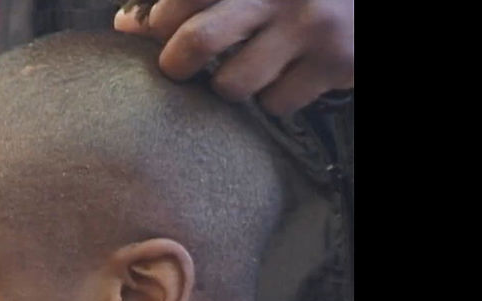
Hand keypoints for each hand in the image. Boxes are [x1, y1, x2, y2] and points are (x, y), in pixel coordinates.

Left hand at [115, 0, 353, 115]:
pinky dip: (275, 97)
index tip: (158, 29)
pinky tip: (288, 74)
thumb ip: (192, 0)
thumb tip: (125, 23)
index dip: (157, 22)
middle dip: (176, 64)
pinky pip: (276, 104)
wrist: (359, 4)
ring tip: (246, 68)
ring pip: (232, 84)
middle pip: (197, 41)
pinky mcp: (334, 62)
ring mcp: (308, 25)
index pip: (175, 4)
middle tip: (179, 67)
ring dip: (231, 84)